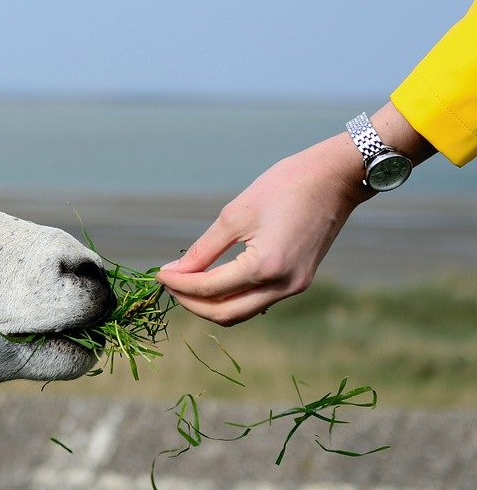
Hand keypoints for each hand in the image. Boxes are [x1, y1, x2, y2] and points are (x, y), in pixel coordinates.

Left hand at [157, 103, 432, 325]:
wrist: (335, 178)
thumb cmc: (284, 186)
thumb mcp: (235, 215)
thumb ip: (202, 249)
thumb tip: (175, 272)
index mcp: (266, 267)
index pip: (209, 289)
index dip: (179, 284)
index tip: (158, 274)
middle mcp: (283, 286)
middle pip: (224, 314)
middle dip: (191, 303)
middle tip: (170, 283)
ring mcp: (294, 287)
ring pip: (241, 312)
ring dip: (210, 304)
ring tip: (187, 283)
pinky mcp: (299, 282)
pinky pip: (257, 301)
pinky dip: (232, 297)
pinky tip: (214, 280)